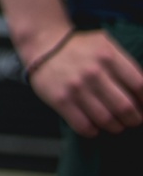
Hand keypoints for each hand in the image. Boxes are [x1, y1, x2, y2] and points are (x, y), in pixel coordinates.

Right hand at [26, 28, 142, 135]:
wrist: (43, 44)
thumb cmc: (81, 48)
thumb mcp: (106, 45)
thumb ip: (127, 66)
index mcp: (108, 56)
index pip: (140, 86)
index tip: (142, 106)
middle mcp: (93, 71)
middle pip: (126, 108)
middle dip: (134, 119)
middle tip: (132, 119)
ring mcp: (76, 87)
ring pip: (107, 121)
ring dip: (116, 127)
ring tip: (115, 123)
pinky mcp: (60, 100)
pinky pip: (85, 127)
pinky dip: (94, 131)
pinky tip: (94, 125)